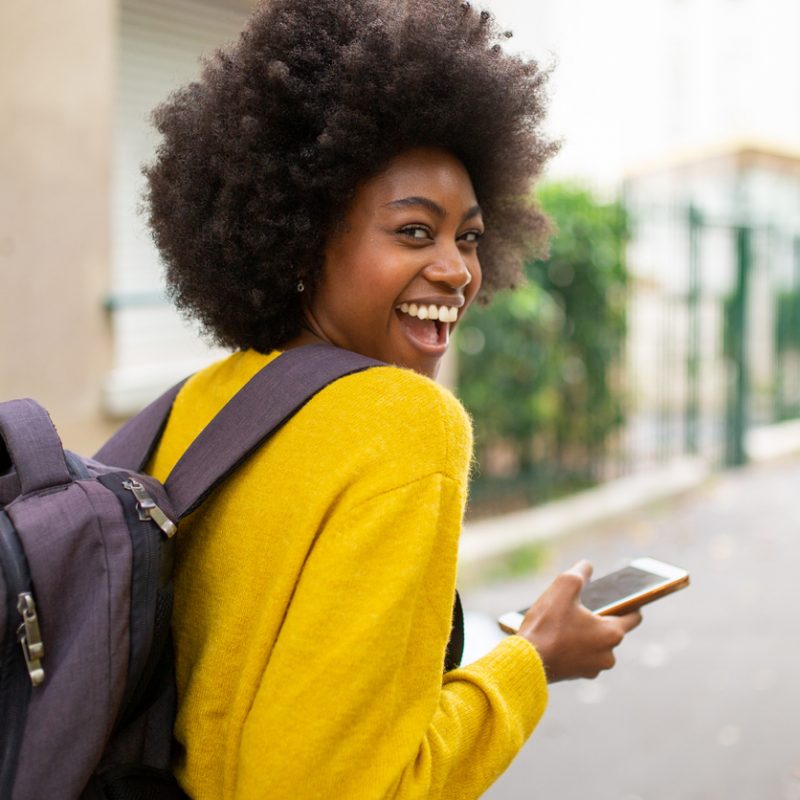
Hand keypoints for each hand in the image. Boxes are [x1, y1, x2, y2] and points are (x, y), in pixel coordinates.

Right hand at [517, 559, 640, 681]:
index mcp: (612, 633)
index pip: (634, 617)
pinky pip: (580, 655)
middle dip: (596, 617)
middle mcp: (608, 655)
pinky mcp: (576, 675)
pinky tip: (555, 635)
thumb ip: (580, 572)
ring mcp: (593, 668)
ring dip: (584, 632)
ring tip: (562, 620)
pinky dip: (572, 645)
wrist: (525, 661)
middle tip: (578, 605)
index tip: (627, 597)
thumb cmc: (547, 623)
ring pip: (594, 643)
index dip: (632, 603)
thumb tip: (587, 565)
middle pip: (610, 629)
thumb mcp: (565, 586)